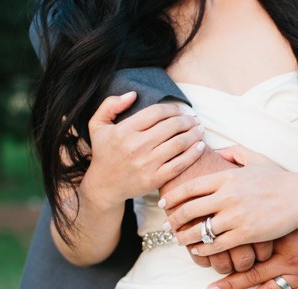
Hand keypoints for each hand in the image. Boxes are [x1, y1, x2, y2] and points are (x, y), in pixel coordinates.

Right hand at [81, 92, 205, 209]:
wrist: (104, 186)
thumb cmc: (104, 153)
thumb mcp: (97, 125)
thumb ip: (110, 105)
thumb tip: (133, 94)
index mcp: (124, 131)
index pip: (157, 112)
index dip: (173, 108)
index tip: (180, 110)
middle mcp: (135, 146)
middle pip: (171, 126)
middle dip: (187, 120)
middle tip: (194, 119)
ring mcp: (146, 164)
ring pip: (179, 144)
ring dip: (194, 134)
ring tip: (199, 130)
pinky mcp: (154, 180)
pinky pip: (180, 164)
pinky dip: (194, 154)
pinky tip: (201, 146)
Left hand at [159, 146, 272, 272]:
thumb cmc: (280, 178)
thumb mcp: (255, 158)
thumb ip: (233, 152)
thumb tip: (216, 150)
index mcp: (227, 177)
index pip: (190, 187)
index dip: (172, 196)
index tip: (164, 203)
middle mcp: (228, 196)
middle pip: (189, 209)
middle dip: (173, 219)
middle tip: (167, 225)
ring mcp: (236, 216)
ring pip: (199, 230)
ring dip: (184, 237)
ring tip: (178, 240)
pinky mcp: (246, 234)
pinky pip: (216, 245)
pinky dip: (203, 249)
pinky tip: (198, 250)